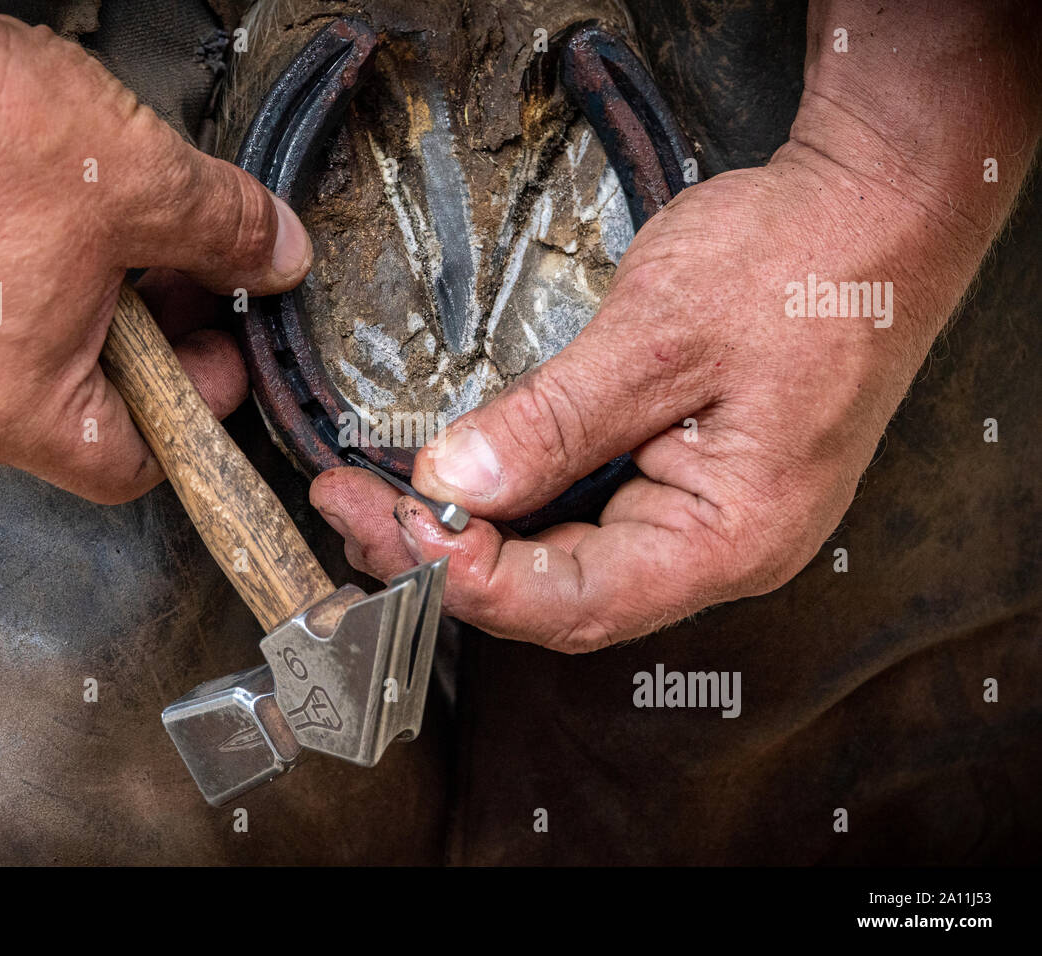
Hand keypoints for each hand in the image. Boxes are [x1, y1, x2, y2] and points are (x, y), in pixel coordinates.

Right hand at [0, 0, 311, 502]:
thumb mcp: (143, 183)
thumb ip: (228, 235)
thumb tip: (273, 257)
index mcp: (2, 405)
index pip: (121, 466)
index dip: (189, 409)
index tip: (211, 353)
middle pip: (63, 410)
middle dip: (137, 346)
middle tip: (170, 283)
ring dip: (64, 309)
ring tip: (96, 238)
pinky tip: (14, 217)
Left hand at [311, 0, 1037, 650]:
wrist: (874, 211)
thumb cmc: (805, 266)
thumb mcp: (663, 337)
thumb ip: (555, 420)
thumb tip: (459, 480)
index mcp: (728, 538)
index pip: (576, 602)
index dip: (474, 577)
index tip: (401, 524)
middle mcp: (710, 548)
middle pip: (554, 593)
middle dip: (444, 560)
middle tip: (354, 511)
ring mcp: (691, 515)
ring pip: (556, 559)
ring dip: (464, 533)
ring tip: (374, 498)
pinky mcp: (672, 478)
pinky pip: (575, 513)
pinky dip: (505, 499)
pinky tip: (451, 477)